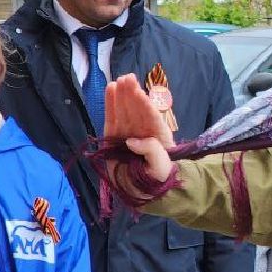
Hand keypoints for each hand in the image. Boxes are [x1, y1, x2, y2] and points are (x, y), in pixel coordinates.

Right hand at [104, 74, 174, 188]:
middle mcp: (143, 133)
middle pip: (137, 111)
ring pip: (124, 112)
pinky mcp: (114, 138)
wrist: (145, 193)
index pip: (151, 119)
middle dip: (132, 95)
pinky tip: (110, 89)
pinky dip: (110, 105)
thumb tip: (132, 141)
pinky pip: (112, 119)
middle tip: (128, 78)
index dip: (145, 106)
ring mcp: (128, 134)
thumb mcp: (160, 168)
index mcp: (158, 138)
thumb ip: (152, 153)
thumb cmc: (157, 179)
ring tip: (119, 80)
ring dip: (122, 96)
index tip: (139, 93)